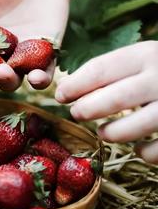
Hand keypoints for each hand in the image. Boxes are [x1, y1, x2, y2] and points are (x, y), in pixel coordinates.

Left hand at [55, 41, 157, 163]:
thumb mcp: (141, 59)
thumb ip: (108, 72)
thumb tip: (65, 91)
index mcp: (147, 55)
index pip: (100, 69)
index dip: (75, 85)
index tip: (60, 95)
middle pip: (115, 98)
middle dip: (88, 109)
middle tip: (77, 114)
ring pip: (134, 127)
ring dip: (112, 133)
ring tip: (104, 133)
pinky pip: (156, 151)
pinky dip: (144, 153)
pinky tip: (139, 149)